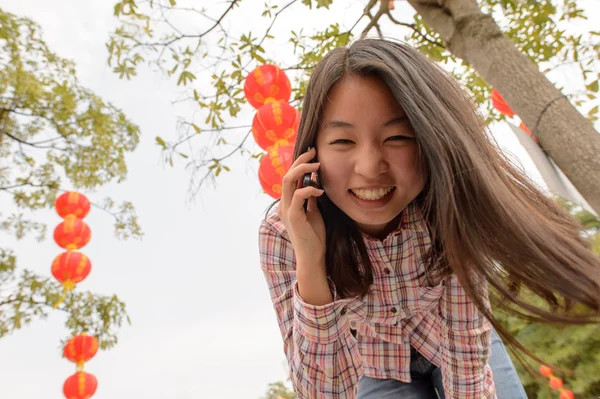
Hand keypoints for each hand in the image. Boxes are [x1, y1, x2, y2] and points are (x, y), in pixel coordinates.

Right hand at [278, 147, 325, 263]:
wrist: (313, 256)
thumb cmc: (314, 236)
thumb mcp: (313, 212)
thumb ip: (310, 198)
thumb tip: (315, 183)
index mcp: (287, 202)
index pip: (290, 177)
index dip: (300, 163)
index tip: (313, 154)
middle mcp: (284, 204)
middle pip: (287, 175)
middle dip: (301, 161)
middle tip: (314, 151)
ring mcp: (287, 210)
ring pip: (288, 181)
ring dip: (303, 170)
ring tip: (317, 165)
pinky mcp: (293, 217)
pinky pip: (297, 196)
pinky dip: (309, 189)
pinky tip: (320, 190)